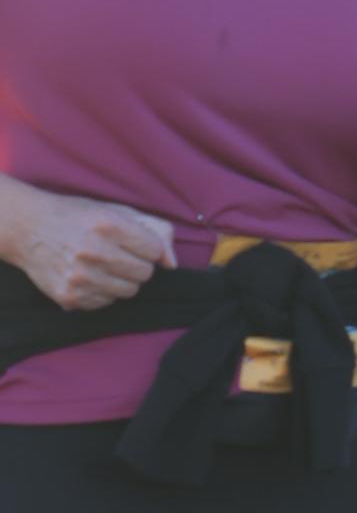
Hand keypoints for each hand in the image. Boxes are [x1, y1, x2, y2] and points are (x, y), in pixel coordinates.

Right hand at [5, 184, 175, 309]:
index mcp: (107, 225)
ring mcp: (80, 277)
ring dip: (121, 279)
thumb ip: (153, 230)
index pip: (154, 250)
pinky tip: (87, 274)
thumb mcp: (114, 211)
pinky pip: (107, 302)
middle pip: (144, 274)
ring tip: (102, 264)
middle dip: (136, 264)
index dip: (146, 246)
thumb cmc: (77, 217)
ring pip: (129, 291)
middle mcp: (93, 252)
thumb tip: (172, 264)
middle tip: (116, 253)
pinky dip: (103, 291)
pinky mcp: (70, 297)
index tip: (132, 241)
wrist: (28, 229)